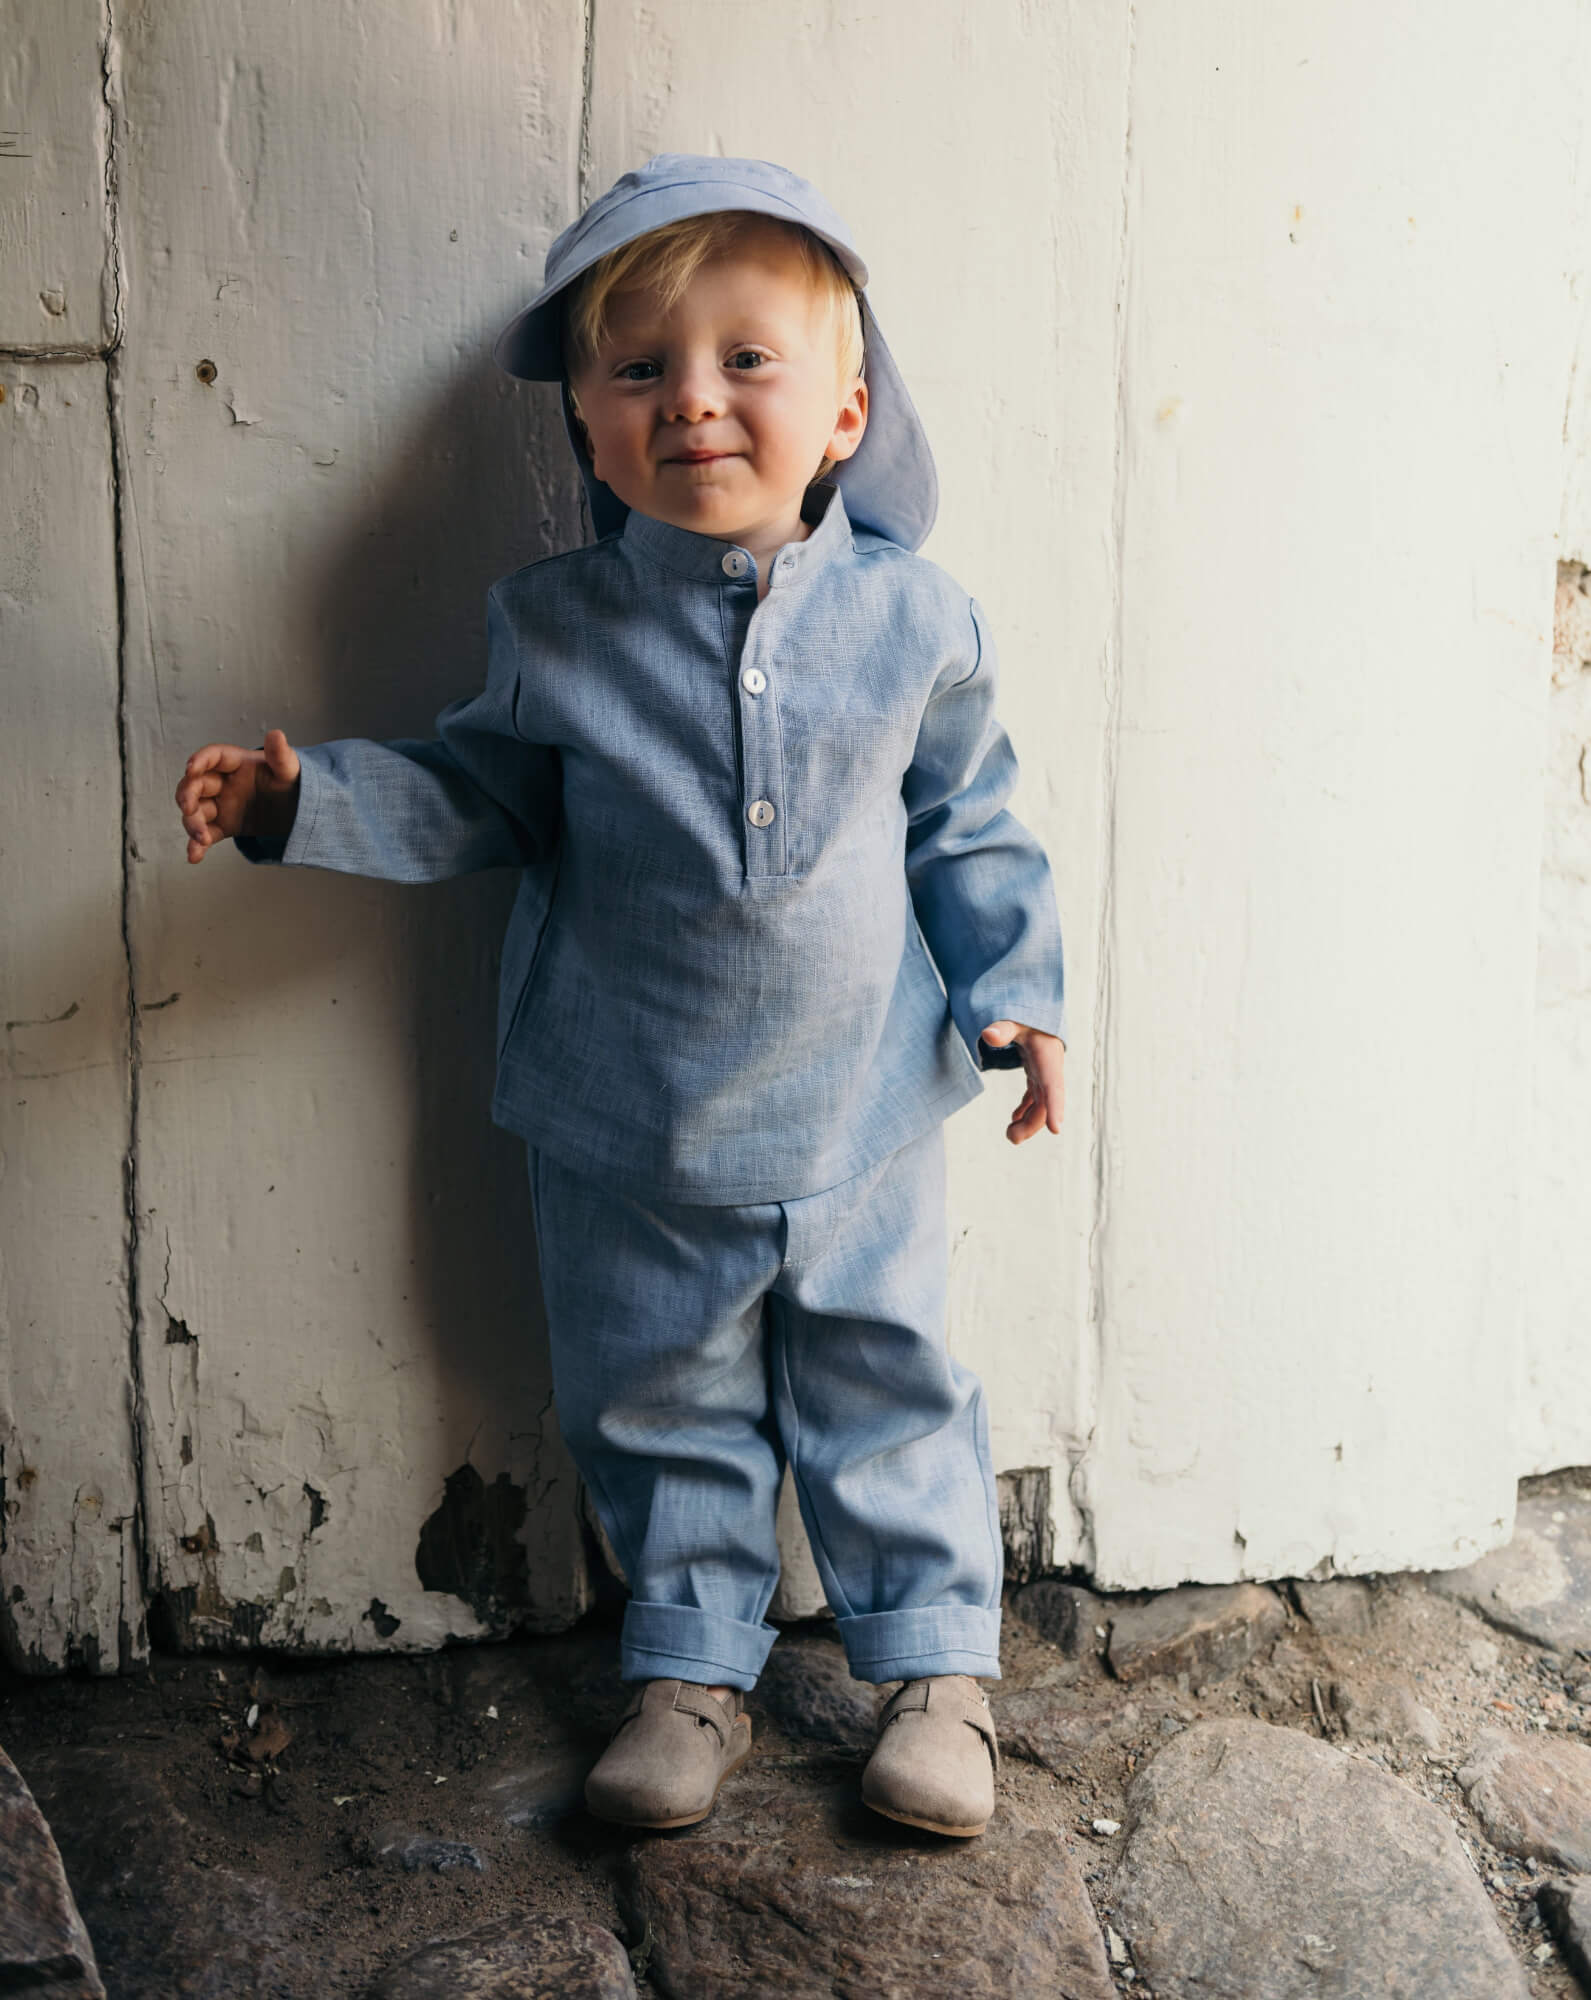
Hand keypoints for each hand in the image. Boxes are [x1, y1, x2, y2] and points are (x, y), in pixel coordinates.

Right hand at [175, 728, 301, 864]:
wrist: (300, 810)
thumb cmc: (293, 783)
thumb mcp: (290, 770)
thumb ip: (281, 756)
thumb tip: (276, 734)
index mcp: (237, 763)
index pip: (213, 757)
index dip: (200, 760)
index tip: (191, 768)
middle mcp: (224, 783)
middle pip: (196, 785)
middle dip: (187, 795)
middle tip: (188, 809)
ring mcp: (221, 805)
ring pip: (196, 812)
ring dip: (192, 824)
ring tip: (201, 838)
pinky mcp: (224, 826)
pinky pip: (206, 834)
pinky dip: (197, 845)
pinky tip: (194, 856)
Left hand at [979, 1020, 1065, 1144]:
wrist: (1034, 1007)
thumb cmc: (1025, 1011)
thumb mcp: (1014, 1017)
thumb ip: (1003, 1027)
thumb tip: (988, 1035)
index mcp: (1049, 1056)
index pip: (1053, 1085)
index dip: (1055, 1108)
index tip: (1056, 1129)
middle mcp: (1050, 1068)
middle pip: (1046, 1102)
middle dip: (1032, 1123)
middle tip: (1011, 1137)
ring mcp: (1045, 1072)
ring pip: (1041, 1104)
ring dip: (1028, 1121)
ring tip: (1010, 1134)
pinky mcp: (1037, 1073)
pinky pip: (1035, 1097)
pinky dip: (1025, 1110)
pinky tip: (1014, 1118)